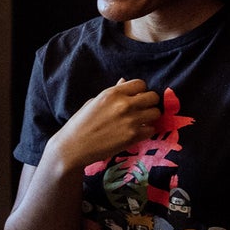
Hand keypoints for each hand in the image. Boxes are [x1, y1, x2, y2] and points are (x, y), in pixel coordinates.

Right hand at [46, 78, 160, 169]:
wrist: (74, 147)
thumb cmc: (81, 123)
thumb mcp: (95, 102)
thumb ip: (113, 92)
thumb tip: (124, 81)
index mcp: (113, 93)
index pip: (140, 84)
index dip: (140, 91)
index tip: (135, 98)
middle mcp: (124, 104)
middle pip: (153, 97)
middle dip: (149, 103)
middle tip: (141, 110)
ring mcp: (130, 121)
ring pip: (156, 113)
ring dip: (150, 117)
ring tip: (140, 122)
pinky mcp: (133, 136)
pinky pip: (151, 129)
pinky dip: (146, 131)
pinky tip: (136, 133)